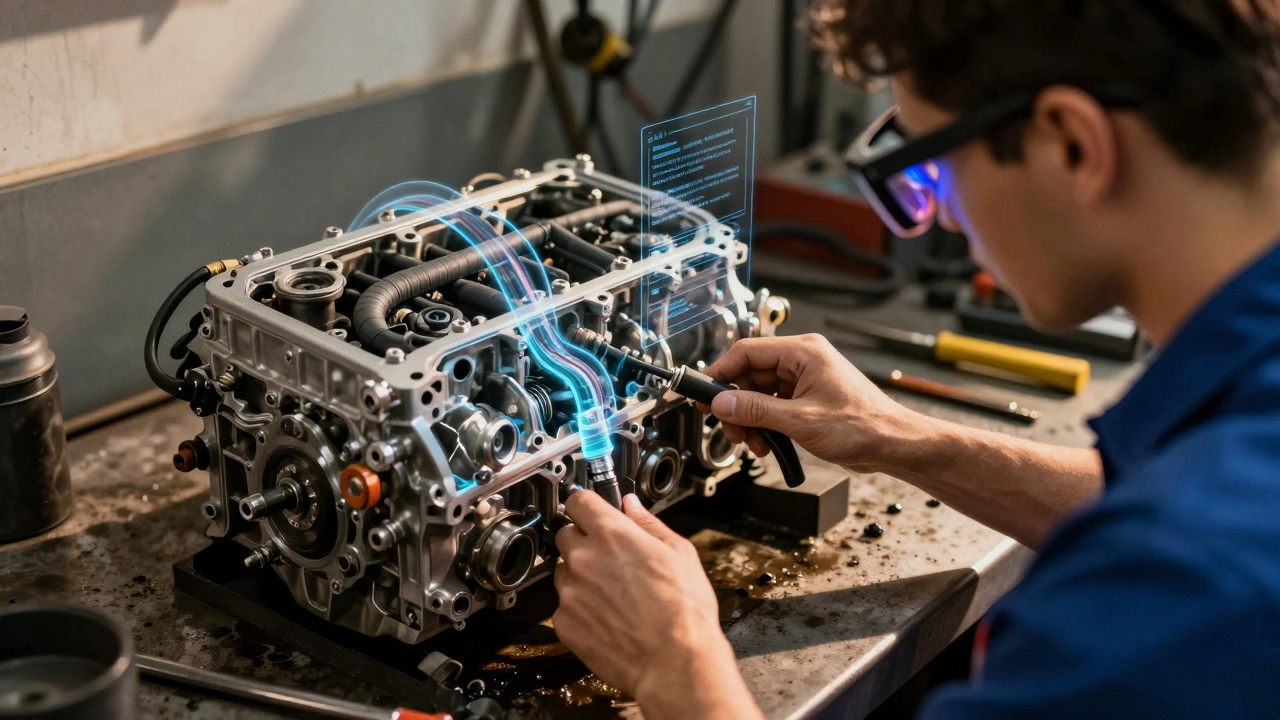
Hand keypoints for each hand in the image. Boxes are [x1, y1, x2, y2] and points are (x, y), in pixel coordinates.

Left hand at [553, 492, 762, 719]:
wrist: (674, 663)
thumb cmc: (684, 610)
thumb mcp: (679, 552)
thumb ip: (647, 523)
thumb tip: (630, 504)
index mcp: (612, 534)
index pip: (578, 501)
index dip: (587, 506)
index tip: (591, 512)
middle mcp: (583, 559)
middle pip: (566, 535)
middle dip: (584, 541)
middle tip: (609, 559)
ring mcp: (570, 592)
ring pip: (564, 572)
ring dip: (581, 576)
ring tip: (613, 595)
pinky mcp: (564, 622)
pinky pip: (565, 606)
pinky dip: (580, 609)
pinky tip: (607, 617)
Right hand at [702, 334, 928, 472]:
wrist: (893, 445)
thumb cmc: (863, 425)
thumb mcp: (800, 420)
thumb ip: (756, 410)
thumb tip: (722, 402)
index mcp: (803, 352)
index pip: (747, 352)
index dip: (721, 373)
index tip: (703, 394)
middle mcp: (802, 360)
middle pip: (749, 375)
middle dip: (737, 405)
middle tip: (731, 428)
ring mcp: (804, 380)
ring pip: (758, 394)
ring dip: (750, 419)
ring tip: (754, 442)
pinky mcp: (807, 399)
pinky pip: (773, 406)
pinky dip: (764, 425)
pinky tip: (768, 443)